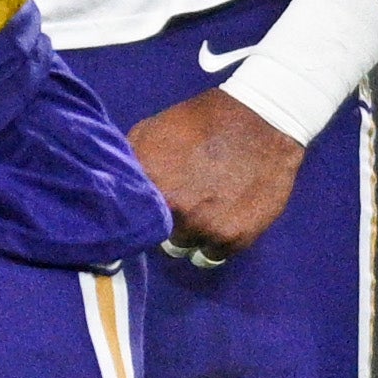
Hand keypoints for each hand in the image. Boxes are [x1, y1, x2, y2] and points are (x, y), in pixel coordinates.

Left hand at [131, 83, 304, 259]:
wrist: (262, 120)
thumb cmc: (203, 121)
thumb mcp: (152, 129)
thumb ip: (130, 163)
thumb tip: (115, 189)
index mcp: (146, 181)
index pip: (123, 216)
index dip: (133, 212)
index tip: (144, 207)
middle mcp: (171, 209)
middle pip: (151, 236)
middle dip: (162, 222)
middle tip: (179, 204)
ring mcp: (202, 227)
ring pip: (180, 248)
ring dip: (187, 235)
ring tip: (202, 212)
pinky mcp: (232, 238)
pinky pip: (210, 256)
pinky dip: (213, 243)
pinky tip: (221, 219)